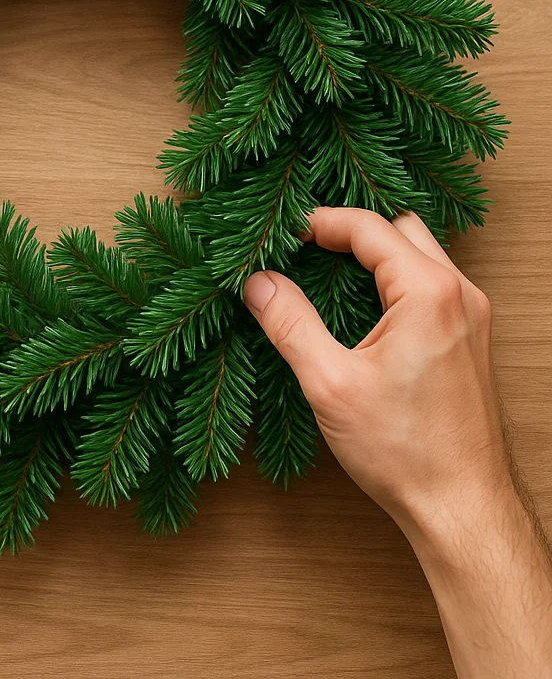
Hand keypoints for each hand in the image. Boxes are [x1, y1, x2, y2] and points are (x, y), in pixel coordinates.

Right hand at [243, 207, 551, 677]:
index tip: (282, 233)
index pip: (370, 227)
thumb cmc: (404, 451)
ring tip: (325, 266)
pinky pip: (432, 284)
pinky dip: (394, 277)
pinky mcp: (471, 339)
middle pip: (401, 228)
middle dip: (349, 229)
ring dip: (374, 252)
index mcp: (429, 294)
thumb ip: (289, 322)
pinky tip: (361, 302)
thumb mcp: (330, 382)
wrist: (462, 508)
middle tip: (303, 244)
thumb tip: (257, 283)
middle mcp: (460, 295)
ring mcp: (472, 316)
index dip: (320, 221)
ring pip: (420, 253)